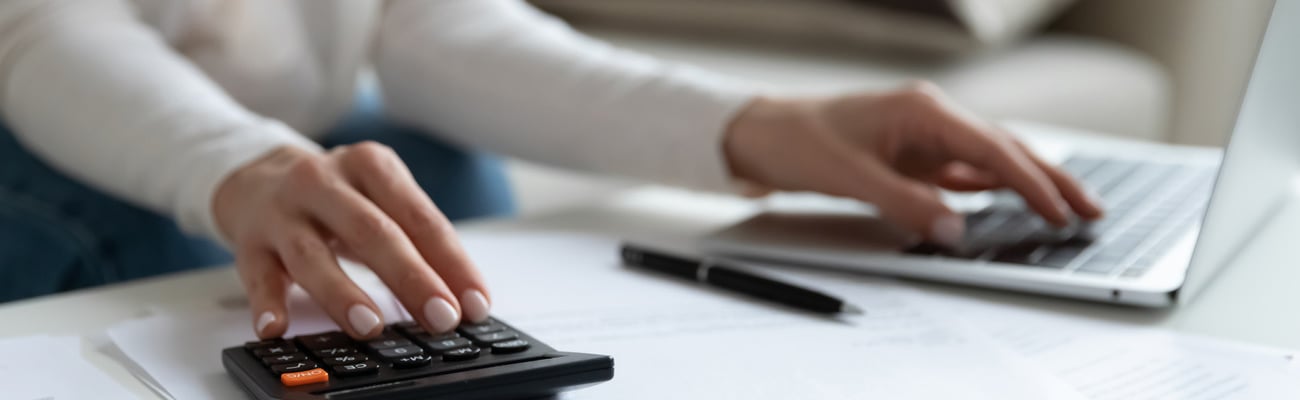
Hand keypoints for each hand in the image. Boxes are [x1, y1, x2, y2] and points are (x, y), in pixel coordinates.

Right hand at [213, 142, 490, 338]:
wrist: (256, 176)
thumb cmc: (337, 196)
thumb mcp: (380, 200)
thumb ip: (417, 241)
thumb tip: (461, 296)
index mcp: (371, 165)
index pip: (420, 217)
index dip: (451, 262)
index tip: (474, 303)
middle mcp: (324, 181)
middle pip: (372, 232)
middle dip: (410, 278)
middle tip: (441, 317)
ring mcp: (282, 211)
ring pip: (312, 255)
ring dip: (342, 294)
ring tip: (370, 326)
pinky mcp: (249, 241)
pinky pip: (257, 275)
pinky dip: (268, 302)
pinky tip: (277, 328)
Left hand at [723, 82, 1103, 245]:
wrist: (760, 132)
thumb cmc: (798, 141)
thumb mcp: (851, 177)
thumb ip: (906, 204)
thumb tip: (954, 230)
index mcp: (924, 111)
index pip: (992, 149)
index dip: (1032, 183)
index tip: (1061, 211)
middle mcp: (930, 118)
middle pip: (1003, 150)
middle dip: (1049, 179)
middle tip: (1091, 211)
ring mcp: (923, 137)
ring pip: (988, 161)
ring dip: (1026, 183)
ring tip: (1067, 209)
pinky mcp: (912, 155)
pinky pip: (962, 172)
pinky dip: (991, 187)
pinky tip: (1013, 200)